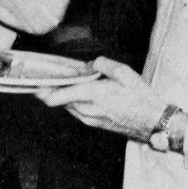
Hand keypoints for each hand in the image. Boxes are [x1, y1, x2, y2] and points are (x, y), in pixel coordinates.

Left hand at [35, 56, 164, 138]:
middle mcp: (87, 109)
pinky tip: (81, 92)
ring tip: (68, 81)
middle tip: (50, 75)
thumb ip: (103, 64)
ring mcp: (90, 119)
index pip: (57, 97)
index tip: (34, 82)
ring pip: (66, 106)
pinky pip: (76, 111)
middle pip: (58, 101)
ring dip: (64, 95)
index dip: (42, 90)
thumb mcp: (125, 72)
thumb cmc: (141, 97)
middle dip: (52, 88)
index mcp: (92, 95)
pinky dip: (73, 101)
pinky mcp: (94, 124)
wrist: (153, 122)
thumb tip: (90, 65)